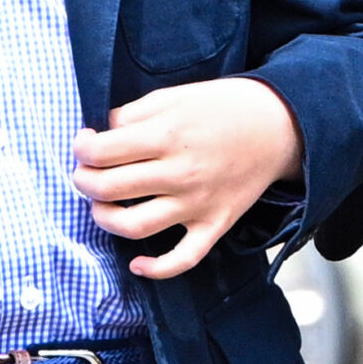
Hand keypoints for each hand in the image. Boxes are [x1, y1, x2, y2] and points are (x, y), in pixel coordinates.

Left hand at [72, 79, 303, 279]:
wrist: (279, 125)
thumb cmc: (224, 106)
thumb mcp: (177, 94)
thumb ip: (136, 112)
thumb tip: (104, 132)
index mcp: (167, 134)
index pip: (103, 151)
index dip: (82, 148)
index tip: (83, 144)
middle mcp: (179, 173)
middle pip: (110, 188)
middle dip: (84, 181)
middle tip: (84, 173)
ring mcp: (197, 204)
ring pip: (134, 227)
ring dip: (105, 219)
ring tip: (101, 207)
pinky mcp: (214, 224)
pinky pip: (183, 258)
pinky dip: (156, 269)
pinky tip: (137, 264)